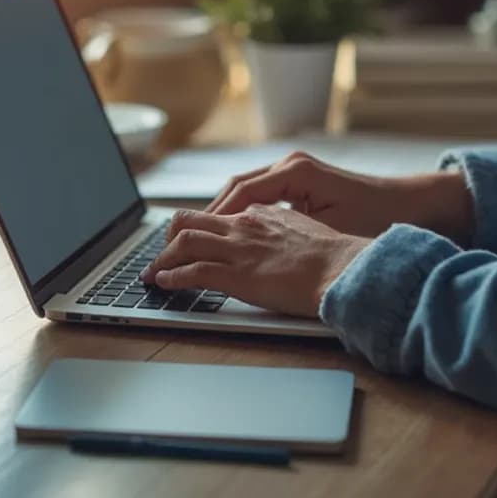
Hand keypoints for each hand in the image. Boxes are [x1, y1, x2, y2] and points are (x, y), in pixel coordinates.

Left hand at [140, 206, 371, 317]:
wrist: (344, 268)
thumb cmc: (335, 256)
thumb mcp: (306, 227)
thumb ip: (283, 227)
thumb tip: (275, 234)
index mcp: (261, 214)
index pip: (219, 215)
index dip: (200, 229)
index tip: (190, 240)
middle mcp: (243, 226)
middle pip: (189, 220)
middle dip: (168, 238)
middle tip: (161, 254)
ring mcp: (237, 249)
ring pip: (184, 243)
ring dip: (162, 259)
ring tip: (152, 273)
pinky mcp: (236, 274)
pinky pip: (193, 271)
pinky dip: (172, 277)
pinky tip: (164, 283)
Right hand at [207, 151, 473, 241]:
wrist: (411, 204)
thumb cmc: (376, 219)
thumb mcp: (329, 231)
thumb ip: (287, 233)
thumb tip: (249, 244)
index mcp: (295, 172)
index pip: (240, 194)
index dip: (215, 218)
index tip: (194, 239)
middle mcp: (289, 165)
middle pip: (235, 187)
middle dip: (210, 214)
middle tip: (185, 239)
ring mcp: (293, 170)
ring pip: (243, 189)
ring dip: (223, 212)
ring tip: (203, 237)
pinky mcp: (299, 180)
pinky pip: (258, 193)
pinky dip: (241, 211)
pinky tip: (232, 231)